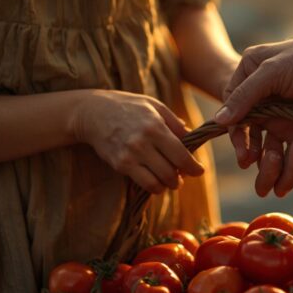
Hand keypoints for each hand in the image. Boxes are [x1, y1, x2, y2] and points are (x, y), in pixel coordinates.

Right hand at [72, 90, 203, 192]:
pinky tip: (156, 180)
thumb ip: (175, 123)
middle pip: (171, 172)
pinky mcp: (120, 165)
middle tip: (183, 176)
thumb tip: (192, 138)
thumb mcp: (155, 106)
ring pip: (158, 183)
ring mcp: (130, 156)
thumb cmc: (128, 106)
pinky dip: (154, 186)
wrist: (93, 112)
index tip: (199, 171)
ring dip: (168, 185)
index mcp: (155, 127)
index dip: (194, 167)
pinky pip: (143, 184)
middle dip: (181, 178)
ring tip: (170, 180)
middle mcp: (143, 143)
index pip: (181, 155)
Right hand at [217, 35, 292, 195]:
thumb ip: (245, 96)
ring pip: (289, 157)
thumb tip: (219, 121)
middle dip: (269, 168)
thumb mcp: (272, 71)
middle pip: (264, 147)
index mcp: (256, 88)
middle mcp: (274, 107)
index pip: (240, 122)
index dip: (241, 143)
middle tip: (273, 183)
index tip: (246, 159)